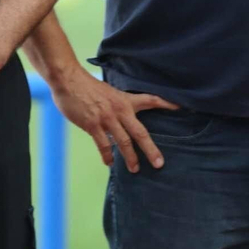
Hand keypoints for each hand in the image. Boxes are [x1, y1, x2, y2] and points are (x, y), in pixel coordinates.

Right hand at [48, 67, 176, 171]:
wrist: (67, 79)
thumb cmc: (85, 85)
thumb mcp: (107, 91)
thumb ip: (115, 105)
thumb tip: (119, 119)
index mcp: (124, 100)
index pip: (150, 100)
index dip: (166, 103)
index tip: (181, 108)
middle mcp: (119, 110)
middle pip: (140, 133)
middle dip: (150, 149)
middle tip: (159, 163)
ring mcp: (106, 118)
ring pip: (123, 142)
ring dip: (129, 157)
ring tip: (134, 169)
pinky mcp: (92, 125)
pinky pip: (103, 144)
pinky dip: (107, 155)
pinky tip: (109, 162)